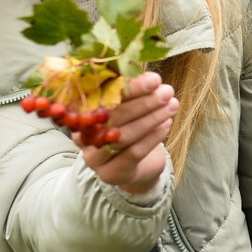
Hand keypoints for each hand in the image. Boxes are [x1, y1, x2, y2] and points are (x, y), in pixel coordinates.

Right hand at [81, 71, 176, 194]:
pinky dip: (153, 137)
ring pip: (123, 136)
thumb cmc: (129, 128)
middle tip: (167, 92)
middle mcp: (81, 135)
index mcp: (80, 113)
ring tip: (172, 105)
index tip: (154, 79)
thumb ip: (131, 93)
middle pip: (112, 116)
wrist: (134, 167)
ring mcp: (93, 157)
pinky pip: (133, 153)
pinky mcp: (109, 173)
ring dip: (151, 119)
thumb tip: (152, 78)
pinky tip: (167, 124)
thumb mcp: (127, 107)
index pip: (103, 96)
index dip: (129, 87)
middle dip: (143, 102)